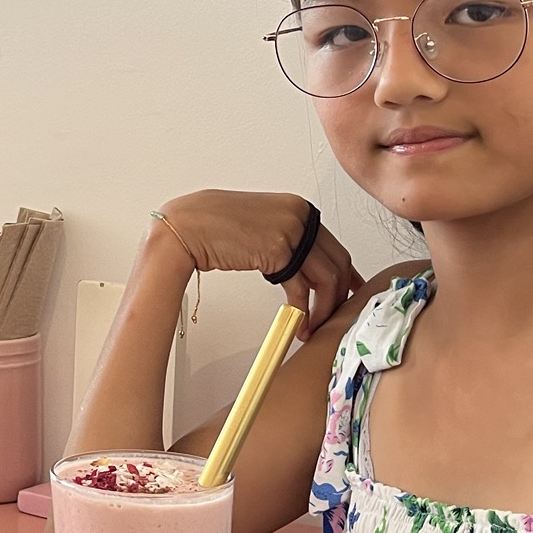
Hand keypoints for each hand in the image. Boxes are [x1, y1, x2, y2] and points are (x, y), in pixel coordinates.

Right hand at [148, 190, 362, 338]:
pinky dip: (303, 308)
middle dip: (337, 294)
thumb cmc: (208, 225)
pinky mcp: (280, 251)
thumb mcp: (256, 224)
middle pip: (337, 261)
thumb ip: (279, 236)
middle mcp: (299, 216)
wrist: (186, 227)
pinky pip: (301, 287)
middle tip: (333, 314)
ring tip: (312, 325)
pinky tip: (298, 320)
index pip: (331, 243)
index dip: (342, 271)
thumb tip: (291, 260)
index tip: (346, 287)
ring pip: (326, 277)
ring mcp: (292, 231)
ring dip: (322, 307)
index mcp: (295, 207)